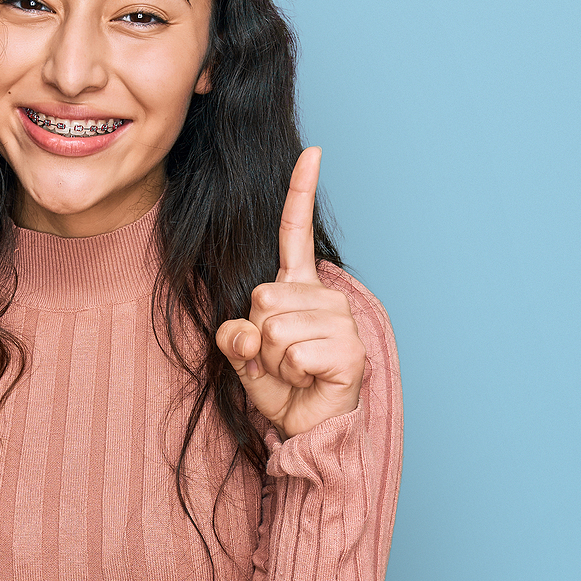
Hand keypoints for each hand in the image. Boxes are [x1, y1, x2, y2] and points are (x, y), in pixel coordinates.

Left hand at [215, 147, 365, 439]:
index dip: (301, 192)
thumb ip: (233, 334)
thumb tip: (250, 333)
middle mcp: (324, 297)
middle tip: (277, 360)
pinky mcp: (347, 351)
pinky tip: (308, 381)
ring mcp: (340, 322)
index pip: (295, 234)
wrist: (309, 428)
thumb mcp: (242, 355)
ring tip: (293, 373)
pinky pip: (292, 354)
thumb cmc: (280, 387)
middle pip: (261, 297)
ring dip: (272, 361)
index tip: (312, 151)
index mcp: (299, 288)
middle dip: (256, 337)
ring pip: (273, 328)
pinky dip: (289, 375)